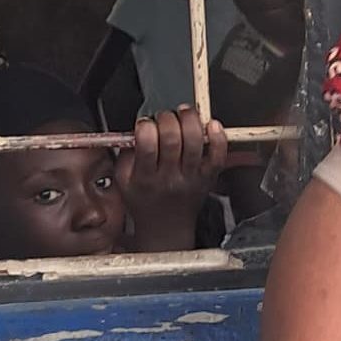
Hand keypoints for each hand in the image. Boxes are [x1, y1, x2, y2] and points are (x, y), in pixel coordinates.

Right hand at [118, 108, 229, 251]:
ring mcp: (192, 178)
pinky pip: (218, 156)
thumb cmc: (144, 200)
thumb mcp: (123, 180)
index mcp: (145, 178)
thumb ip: (126, 153)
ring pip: (195, 143)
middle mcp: (170, 178)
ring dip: (190, 120)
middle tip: (165, 117)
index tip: (145, 123)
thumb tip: (137, 127)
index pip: (147, 146)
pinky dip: (218, 138)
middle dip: (167, 119)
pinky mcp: (208, 178)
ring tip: (184, 113)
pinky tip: (212, 126)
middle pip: (172, 139)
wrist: (166, 227)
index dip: (146, 126)